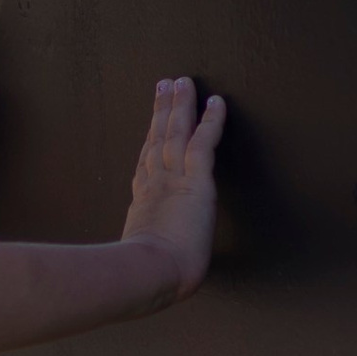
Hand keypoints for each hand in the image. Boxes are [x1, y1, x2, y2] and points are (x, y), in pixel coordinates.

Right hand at [122, 76, 226, 294]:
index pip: (146, 164)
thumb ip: (144, 253)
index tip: (150, 125)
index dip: (149, 141)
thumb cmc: (146, 274)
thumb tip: (142, 268)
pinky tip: (216, 101)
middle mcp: (155, 183)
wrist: (150, 271)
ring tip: (182, 81)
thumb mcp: (140, 259)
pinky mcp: (195, 180)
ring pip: (176, 132)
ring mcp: (173, 178)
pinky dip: (210, 120)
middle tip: (164, 85)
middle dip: (161, 110)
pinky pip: (203, 142)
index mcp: (143, 202)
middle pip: (157, 138)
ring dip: (180, 104)